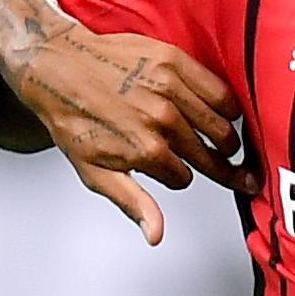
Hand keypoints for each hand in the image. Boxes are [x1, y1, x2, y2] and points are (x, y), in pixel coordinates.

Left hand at [6, 22, 245, 244]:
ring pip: (222, 125)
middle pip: (212, 154)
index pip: (185, 178)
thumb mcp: (95, 172)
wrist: (58, 67)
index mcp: (146, 150)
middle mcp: (162, 119)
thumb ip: (132, 202)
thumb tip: (156, 234)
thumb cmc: (73, 119)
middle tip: (236, 172)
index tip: (178, 173)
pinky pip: (220, 91)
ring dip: (225, 138)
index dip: (180, 177)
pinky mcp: (175, 61)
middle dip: (219, 166)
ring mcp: (170, 88)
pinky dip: (227, 106)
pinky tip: (221, 112)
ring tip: (223, 141)